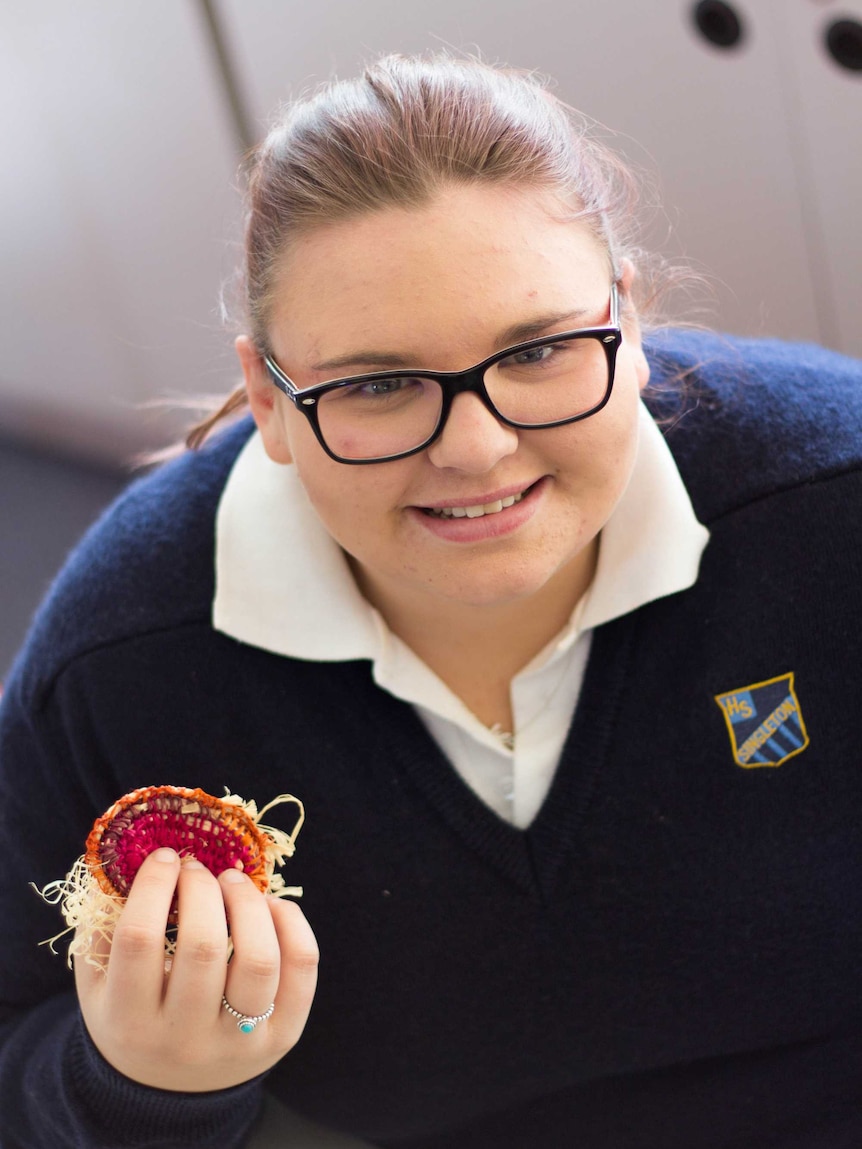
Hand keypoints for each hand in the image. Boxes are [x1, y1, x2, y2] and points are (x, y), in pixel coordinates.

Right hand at [74, 848, 318, 1091]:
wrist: (168, 1092)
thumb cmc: (131, 1015)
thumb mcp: (99, 983)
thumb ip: (101, 925)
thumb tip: (127, 857)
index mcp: (130, 1022)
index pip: (139, 940)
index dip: (153, 886)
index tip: (164, 857)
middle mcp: (185, 1038)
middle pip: (204, 946)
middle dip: (201, 888)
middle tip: (196, 868)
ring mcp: (239, 1042)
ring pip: (258, 959)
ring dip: (248, 902)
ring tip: (232, 880)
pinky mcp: (283, 1035)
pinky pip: (301, 966)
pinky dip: (290, 922)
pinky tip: (268, 906)